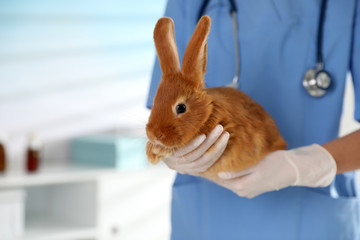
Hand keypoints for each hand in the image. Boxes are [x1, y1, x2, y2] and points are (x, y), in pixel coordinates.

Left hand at [163, 125, 229, 174]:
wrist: (151, 147)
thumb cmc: (172, 145)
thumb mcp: (186, 147)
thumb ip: (198, 145)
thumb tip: (215, 134)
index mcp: (192, 168)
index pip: (209, 161)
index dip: (219, 149)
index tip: (226, 136)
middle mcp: (185, 168)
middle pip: (206, 158)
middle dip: (217, 144)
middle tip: (224, 131)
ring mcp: (177, 164)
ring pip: (197, 155)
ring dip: (209, 142)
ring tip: (216, 129)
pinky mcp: (169, 158)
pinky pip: (185, 152)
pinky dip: (194, 144)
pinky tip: (202, 135)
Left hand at [217, 144, 336, 197]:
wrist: (294, 169)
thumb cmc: (275, 163)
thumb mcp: (256, 165)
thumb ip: (237, 171)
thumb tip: (220, 174)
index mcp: (242, 186)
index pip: (220, 179)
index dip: (212, 169)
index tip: (206, 159)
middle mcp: (243, 192)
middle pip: (224, 181)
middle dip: (217, 170)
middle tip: (209, 157)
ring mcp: (248, 192)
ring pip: (231, 181)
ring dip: (225, 172)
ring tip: (217, 159)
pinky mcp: (253, 189)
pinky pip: (238, 181)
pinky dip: (233, 174)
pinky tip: (230, 165)